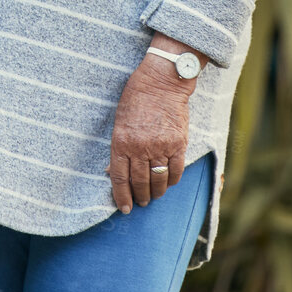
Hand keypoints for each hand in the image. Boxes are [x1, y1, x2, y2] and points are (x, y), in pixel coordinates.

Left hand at [107, 56, 193, 211]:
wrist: (161, 83)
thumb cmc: (135, 99)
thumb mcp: (119, 122)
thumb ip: (119, 147)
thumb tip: (114, 171)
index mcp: (121, 142)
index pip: (119, 178)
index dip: (121, 196)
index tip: (124, 208)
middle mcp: (140, 148)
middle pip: (139, 182)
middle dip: (139, 197)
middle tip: (141, 204)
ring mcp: (160, 147)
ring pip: (158, 180)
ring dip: (156, 192)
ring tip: (154, 197)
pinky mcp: (178, 144)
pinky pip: (175, 170)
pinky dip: (172, 181)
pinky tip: (168, 183)